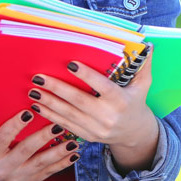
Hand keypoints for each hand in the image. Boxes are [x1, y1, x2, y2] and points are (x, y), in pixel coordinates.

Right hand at [0, 110, 78, 180]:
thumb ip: (5, 131)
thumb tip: (29, 108)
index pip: (2, 137)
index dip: (15, 125)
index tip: (28, 112)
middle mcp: (3, 168)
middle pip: (25, 150)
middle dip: (43, 137)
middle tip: (58, 125)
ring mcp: (17, 178)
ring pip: (41, 163)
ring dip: (59, 151)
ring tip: (72, 141)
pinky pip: (48, 172)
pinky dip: (63, 163)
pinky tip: (74, 154)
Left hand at [28, 50, 159, 172]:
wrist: (134, 134)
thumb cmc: (136, 103)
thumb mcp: (143, 85)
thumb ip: (143, 65)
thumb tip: (147, 44)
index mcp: (121, 101)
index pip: (102, 86)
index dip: (86, 75)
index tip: (70, 63)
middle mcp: (108, 116)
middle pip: (79, 101)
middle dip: (57, 88)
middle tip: (39, 77)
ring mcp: (96, 129)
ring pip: (68, 114)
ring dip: (49, 102)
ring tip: (33, 90)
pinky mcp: (87, 136)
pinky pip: (66, 125)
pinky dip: (50, 116)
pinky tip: (38, 105)